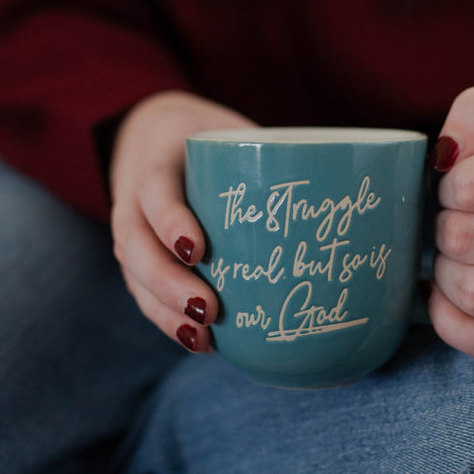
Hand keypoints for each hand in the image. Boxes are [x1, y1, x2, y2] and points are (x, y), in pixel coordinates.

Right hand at [109, 91, 255, 351]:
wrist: (153, 136)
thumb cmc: (206, 137)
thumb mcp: (230, 130)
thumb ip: (267, 153)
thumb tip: (341, 191)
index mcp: (158, 158)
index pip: (155, 189)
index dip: (171, 221)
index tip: (199, 251)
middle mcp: (133, 199)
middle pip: (134, 246)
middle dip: (168, 283)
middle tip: (208, 310)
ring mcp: (132, 231)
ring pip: (134, 277)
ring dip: (166, 313)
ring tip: (201, 340)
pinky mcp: (139, 258)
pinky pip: (144, 294)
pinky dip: (168, 321)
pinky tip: (200, 342)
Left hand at [427, 87, 473, 361]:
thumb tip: (445, 153)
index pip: (471, 184)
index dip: (448, 184)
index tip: (460, 186)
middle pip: (463, 238)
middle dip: (444, 226)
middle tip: (457, 221)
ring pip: (470, 291)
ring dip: (445, 271)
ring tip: (458, 256)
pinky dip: (447, 315)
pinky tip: (451, 291)